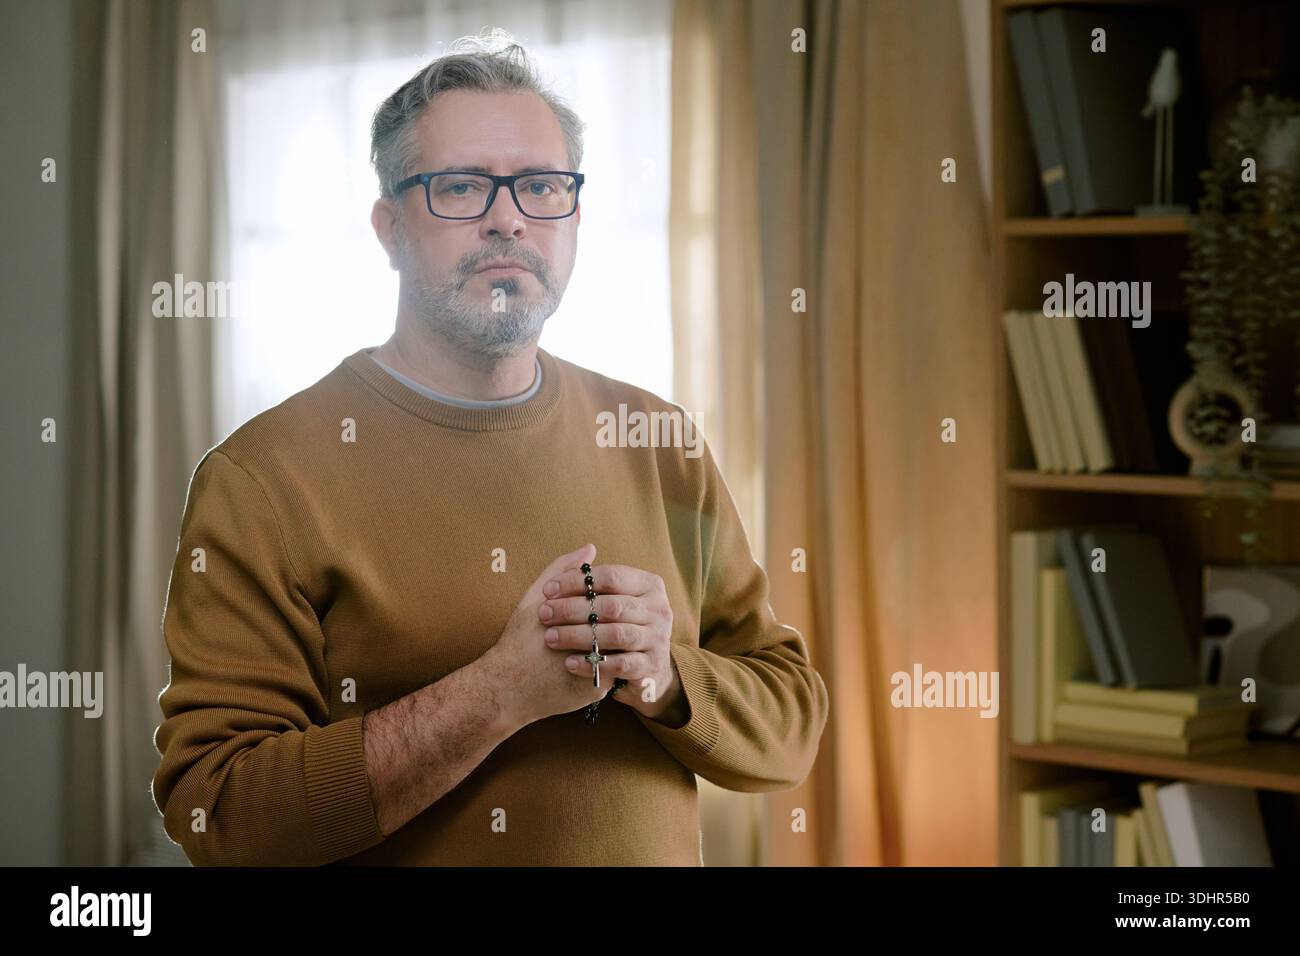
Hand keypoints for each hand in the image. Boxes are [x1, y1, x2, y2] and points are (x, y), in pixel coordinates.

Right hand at [480, 544, 612, 726]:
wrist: (507, 688)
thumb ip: (563, 570)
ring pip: (624, 646)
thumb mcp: (535, 599)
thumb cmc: (520, 641)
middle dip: (616, 620)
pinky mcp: (599, 690)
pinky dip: (611, 662)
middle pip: (623, 621)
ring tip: (600, 638)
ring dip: (616, 640)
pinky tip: (596, 659)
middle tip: (601, 620)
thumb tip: (590, 549)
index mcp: (582, 616)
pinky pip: (617, 670)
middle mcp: (595, 641)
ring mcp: (600, 667)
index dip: (609, 597)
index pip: (615, 598)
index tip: (597, 600)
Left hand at [538, 562, 687, 724]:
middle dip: (571, 609)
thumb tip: (588, 549)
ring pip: (615, 634)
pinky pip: (620, 665)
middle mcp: (659, 609)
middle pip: (611, 606)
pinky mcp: (652, 665)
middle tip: (544, 614)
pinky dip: (593, 664)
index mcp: (649, 584)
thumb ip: (590, 575)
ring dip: (578, 636)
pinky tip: (569, 663)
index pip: (611, 576)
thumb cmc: (614, 622)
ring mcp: (658, 638)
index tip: (547, 590)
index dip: (576, 581)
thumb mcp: (605, 596)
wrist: (639, 663)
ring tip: (550, 638)